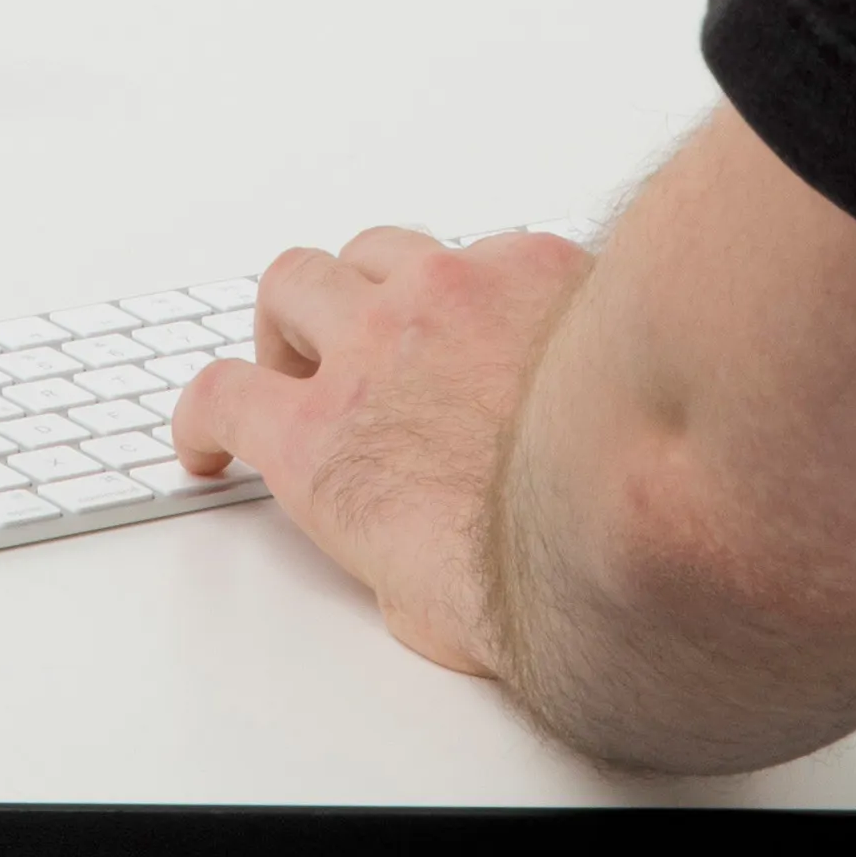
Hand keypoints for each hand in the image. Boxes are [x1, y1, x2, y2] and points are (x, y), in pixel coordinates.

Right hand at [174, 222, 597, 677]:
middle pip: (287, 289)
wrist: (650, 523)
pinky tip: (517, 322)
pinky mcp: (530, 262)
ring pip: (373, 247)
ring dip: (373, 284)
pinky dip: (484, 281)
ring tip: (407, 323)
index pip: (223, 400)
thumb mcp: (420, 610)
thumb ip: (386, 555)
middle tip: (313, 362)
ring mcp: (449, 290)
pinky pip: (484, 247)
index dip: (205, 417)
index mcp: (324, 443)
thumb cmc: (550, 579)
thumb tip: (414, 558)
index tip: (212, 432)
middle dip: (289, 328)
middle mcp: (371, 345)